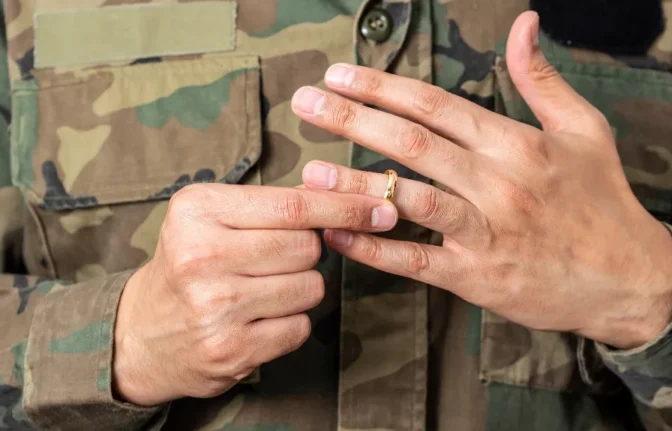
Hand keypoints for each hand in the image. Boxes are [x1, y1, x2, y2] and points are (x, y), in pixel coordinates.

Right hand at [113, 183, 397, 405]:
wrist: (141, 333)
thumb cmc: (189, 265)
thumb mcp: (213, 218)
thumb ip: (275, 204)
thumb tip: (352, 193)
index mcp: (198, 210)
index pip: (294, 205)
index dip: (346, 205)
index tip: (382, 205)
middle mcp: (202, 256)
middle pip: (308, 247)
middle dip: (308, 252)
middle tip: (273, 259)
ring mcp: (215, 307)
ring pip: (311, 287)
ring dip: (300, 288)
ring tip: (260, 290)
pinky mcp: (231, 349)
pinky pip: (301, 326)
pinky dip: (290, 322)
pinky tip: (257, 318)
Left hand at [292, 12, 671, 348]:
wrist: (629, 280)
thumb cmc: (603, 201)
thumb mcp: (585, 130)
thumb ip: (543, 79)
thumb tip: (524, 24)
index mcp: (518, 144)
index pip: (436, 106)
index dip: (383, 87)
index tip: (341, 75)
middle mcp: (498, 183)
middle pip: (413, 144)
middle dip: (353, 119)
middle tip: (306, 103)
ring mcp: (486, 232)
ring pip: (409, 199)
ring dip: (356, 182)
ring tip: (311, 169)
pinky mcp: (477, 277)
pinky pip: (416, 260)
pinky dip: (374, 247)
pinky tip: (339, 233)